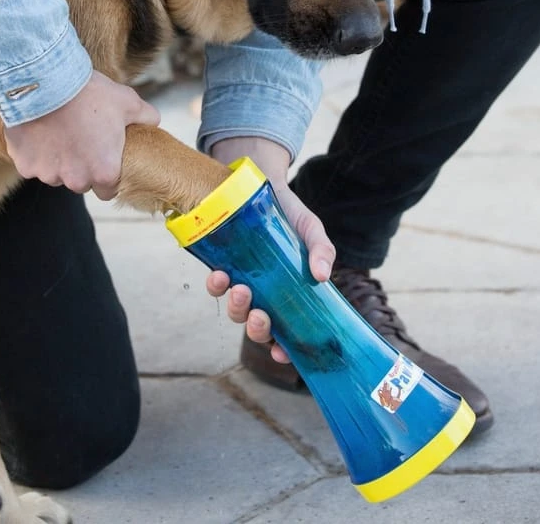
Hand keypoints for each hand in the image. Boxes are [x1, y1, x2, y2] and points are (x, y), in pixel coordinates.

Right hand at [4, 69, 159, 196]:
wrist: (47, 82)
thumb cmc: (90, 93)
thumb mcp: (127, 101)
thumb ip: (145, 116)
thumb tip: (154, 120)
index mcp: (104, 172)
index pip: (108, 191)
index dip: (106, 174)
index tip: (102, 156)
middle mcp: (76, 180)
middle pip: (80, 182)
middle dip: (80, 166)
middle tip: (80, 138)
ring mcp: (49, 174)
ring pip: (55, 174)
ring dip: (57, 159)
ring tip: (59, 130)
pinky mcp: (25, 166)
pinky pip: (32, 164)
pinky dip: (35, 152)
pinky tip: (39, 130)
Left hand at [205, 136, 335, 362]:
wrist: (264, 186)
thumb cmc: (292, 215)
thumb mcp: (313, 231)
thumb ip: (323, 251)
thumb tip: (323, 275)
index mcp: (289, 295)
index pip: (287, 334)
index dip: (283, 351)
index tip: (281, 354)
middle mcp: (265, 295)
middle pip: (258, 329)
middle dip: (257, 329)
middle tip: (260, 316)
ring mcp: (243, 282)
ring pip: (235, 311)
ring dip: (237, 308)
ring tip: (241, 290)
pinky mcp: (223, 266)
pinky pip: (215, 286)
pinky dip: (216, 285)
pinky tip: (220, 274)